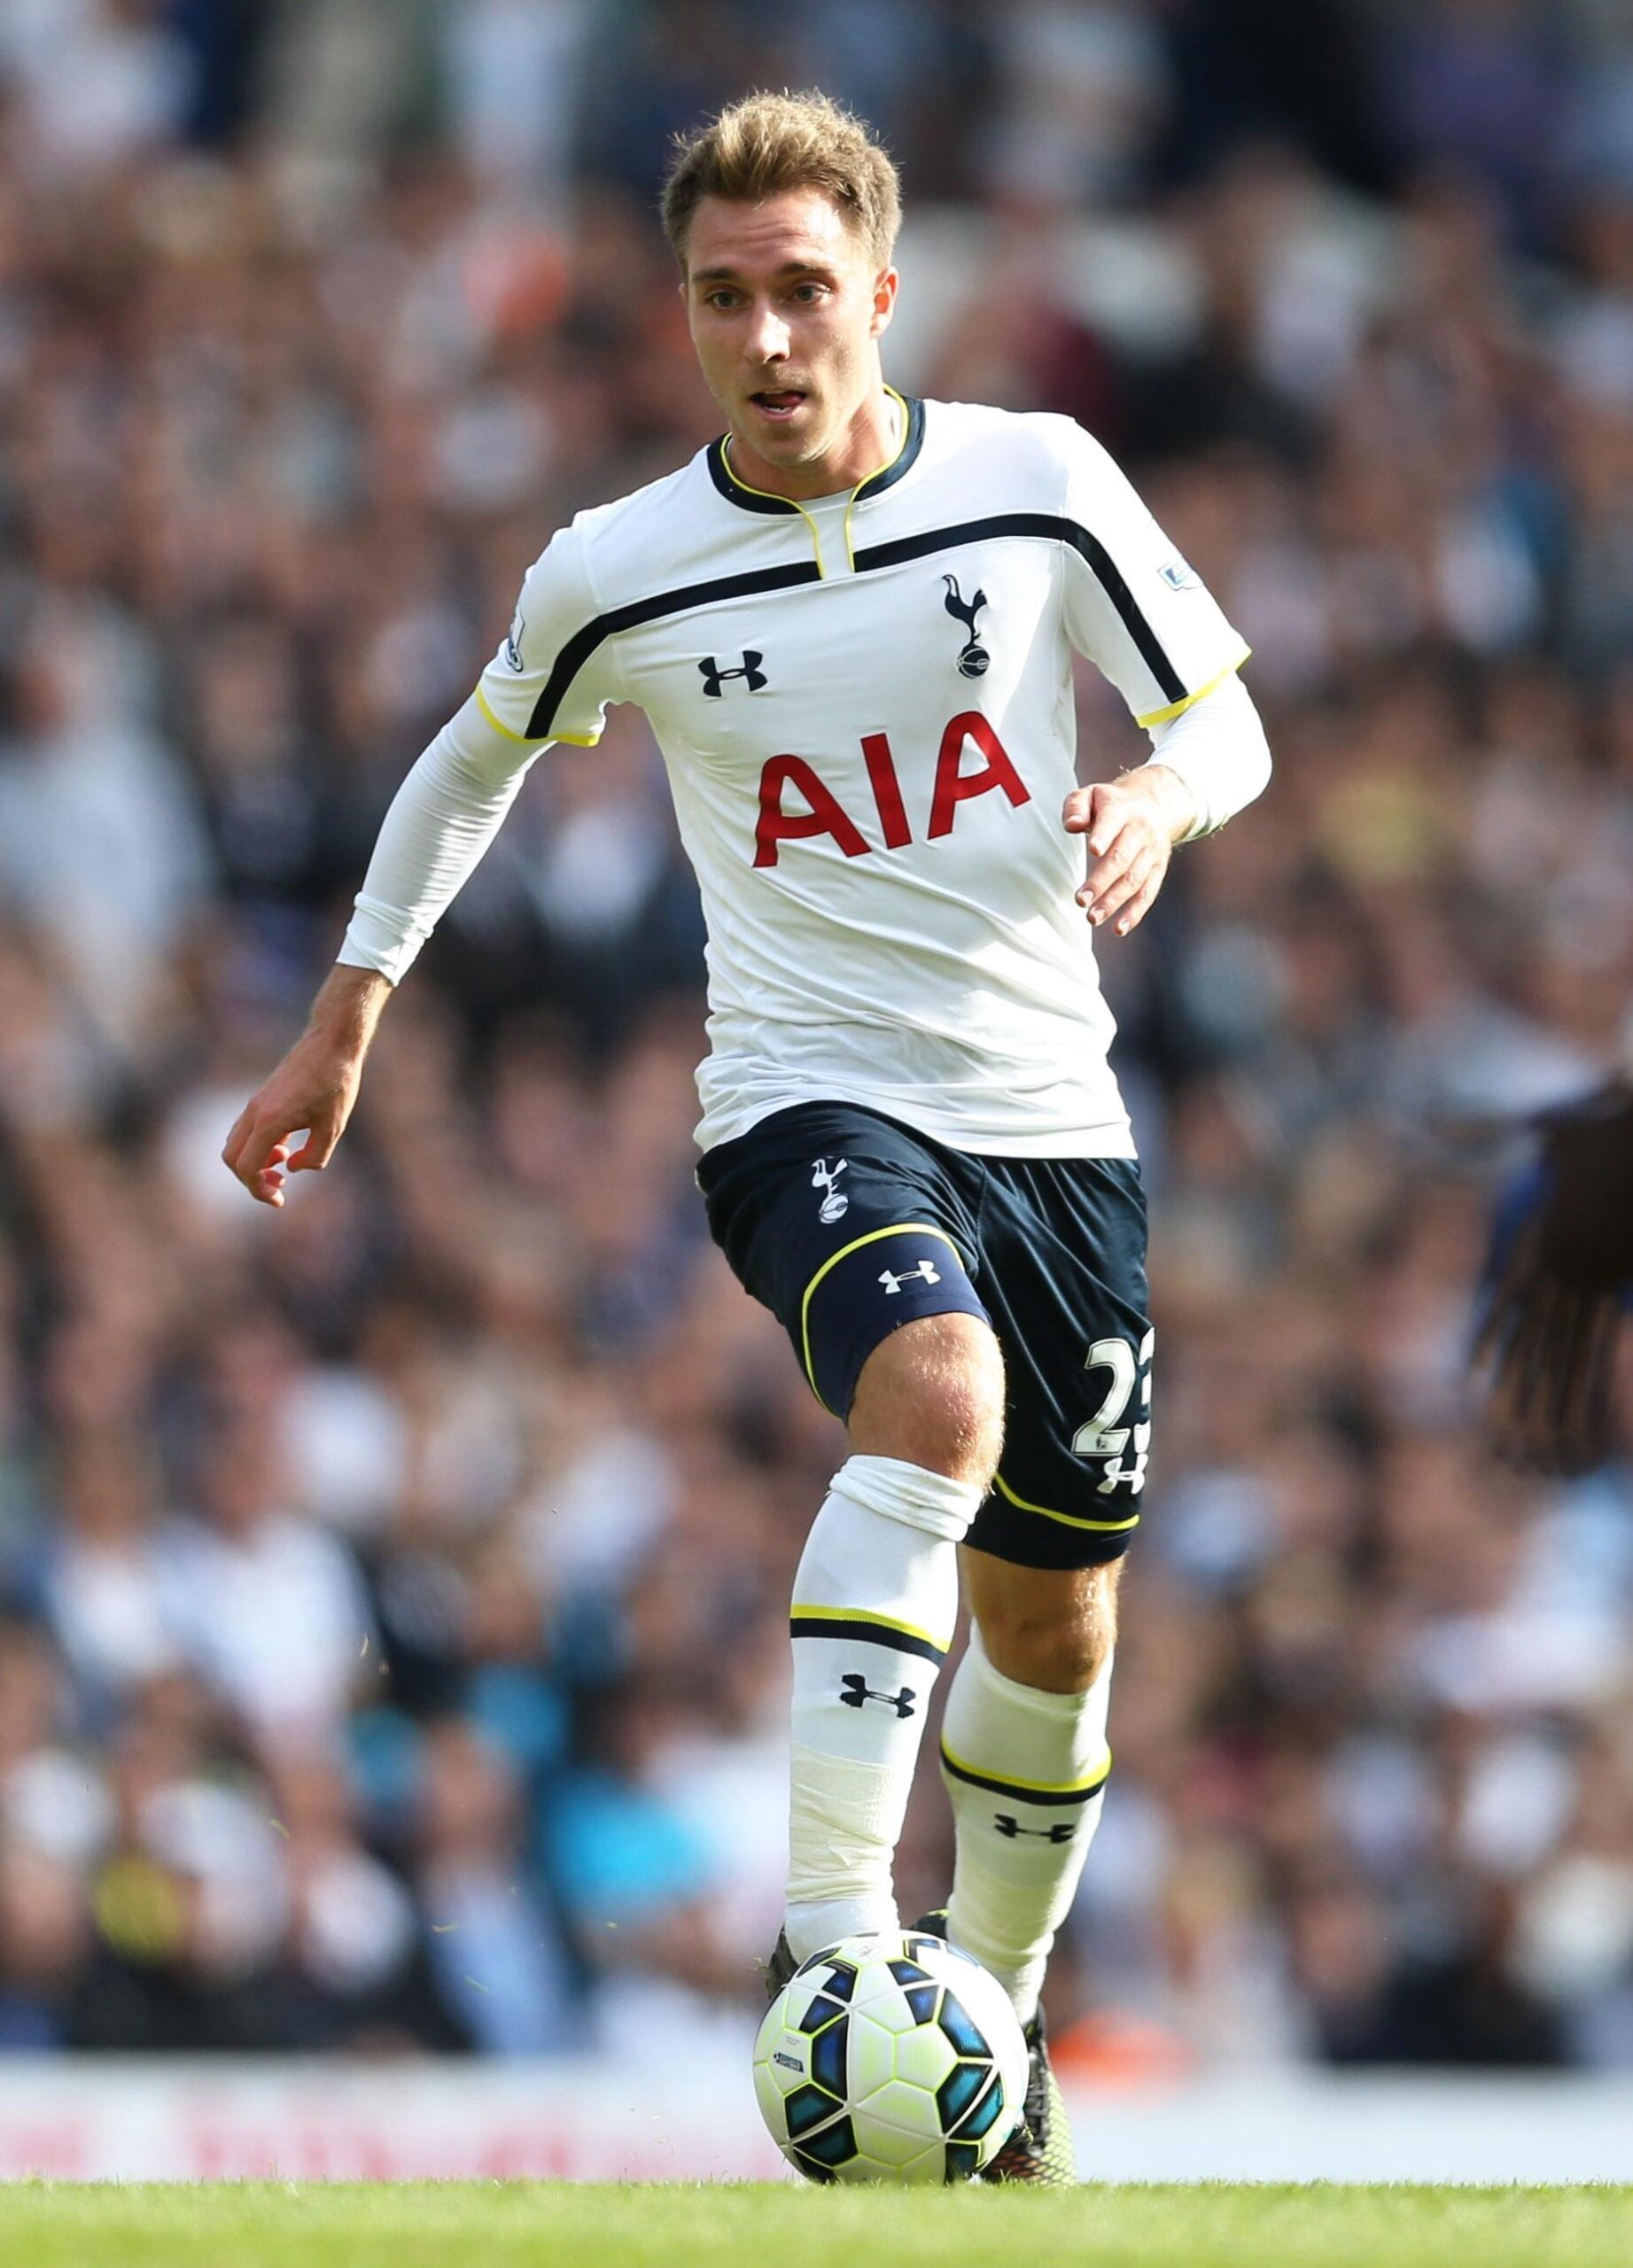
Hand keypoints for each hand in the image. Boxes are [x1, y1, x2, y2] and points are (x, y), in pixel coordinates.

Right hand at [221, 967, 388, 1206]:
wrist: (331, 1043)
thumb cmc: (336, 1082)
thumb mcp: (333, 1127)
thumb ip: (313, 1157)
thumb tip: (291, 1168)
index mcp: (269, 1121)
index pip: (246, 1167)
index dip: (259, 1190)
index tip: (280, 1200)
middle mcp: (255, 1112)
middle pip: (232, 1158)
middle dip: (251, 1179)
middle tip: (280, 1187)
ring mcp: (255, 1103)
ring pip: (236, 1143)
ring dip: (254, 1161)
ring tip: (285, 1162)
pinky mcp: (262, 1098)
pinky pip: (247, 1130)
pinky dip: (258, 1145)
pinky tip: (286, 1145)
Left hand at [1063, 764, 1196, 937]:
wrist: (1156, 804)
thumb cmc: (1111, 803)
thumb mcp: (1091, 794)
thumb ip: (1076, 806)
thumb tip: (1072, 825)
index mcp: (1121, 810)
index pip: (1113, 821)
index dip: (1104, 835)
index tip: (1093, 849)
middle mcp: (1140, 831)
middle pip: (1122, 858)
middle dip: (1101, 881)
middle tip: (1080, 900)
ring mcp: (1151, 852)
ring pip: (1134, 879)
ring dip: (1114, 901)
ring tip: (1092, 917)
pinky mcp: (1157, 869)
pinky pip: (1148, 893)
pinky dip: (1135, 912)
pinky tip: (1118, 928)